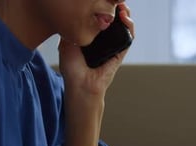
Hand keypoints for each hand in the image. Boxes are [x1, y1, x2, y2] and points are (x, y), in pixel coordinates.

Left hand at [58, 3, 133, 145]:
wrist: (82, 86)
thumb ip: (71, 28)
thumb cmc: (72, 69)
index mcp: (91, 37)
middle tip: (113, 1)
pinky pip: (129, 37)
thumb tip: (74, 14)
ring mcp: (113, 45)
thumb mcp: (66, 43)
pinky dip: (129, 26)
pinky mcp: (121, 52)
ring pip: (124, 26)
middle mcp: (103, 40)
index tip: (100, 1)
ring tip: (121, 6)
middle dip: (115, 7)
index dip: (102, 8)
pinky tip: (125, 18)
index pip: (99, 18)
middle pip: (114, 19)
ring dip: (125, 14)